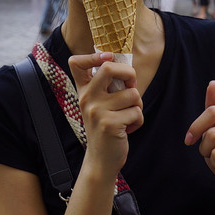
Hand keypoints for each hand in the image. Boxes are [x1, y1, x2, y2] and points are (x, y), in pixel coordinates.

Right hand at [67, 52, 143, 176]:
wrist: (100, 160)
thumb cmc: (105, 127)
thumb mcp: (99, 105)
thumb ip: (107, 87)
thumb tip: (128, 69)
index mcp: (83, 91)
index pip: (76, 63)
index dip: (94, 55)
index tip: (108, 58)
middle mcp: (87, 98)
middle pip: (109, 68)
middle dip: (129, 74)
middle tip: (131, 86)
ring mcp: (97, 111)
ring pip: (132, 93)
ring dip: (137, 105)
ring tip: (127, 117)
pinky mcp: (109, 124)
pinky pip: (137, 112)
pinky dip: (138, 120)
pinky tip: (127, 129)